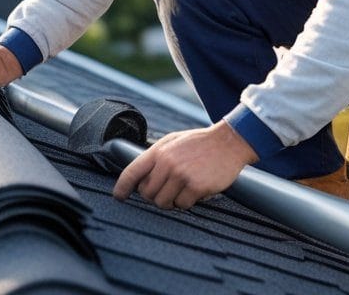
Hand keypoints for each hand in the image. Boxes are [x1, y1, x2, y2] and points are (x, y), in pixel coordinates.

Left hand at [112, 122, 257, 209]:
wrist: (229, 142)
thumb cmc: (200, 144)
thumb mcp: (174, 142)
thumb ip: (156, 158)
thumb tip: (140, 178)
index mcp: (159, 151)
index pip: (132, 172)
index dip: (122, 187)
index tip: (119, 197)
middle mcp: (167, 163)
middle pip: (147, 193)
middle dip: (154, 196)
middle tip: (167, 190)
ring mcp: (181, 175)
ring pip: (163, 202)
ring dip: (171, 201)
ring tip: (182, 190)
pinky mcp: (196, 186)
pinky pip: (182, 205)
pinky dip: (188, 202)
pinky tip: (195, 190)